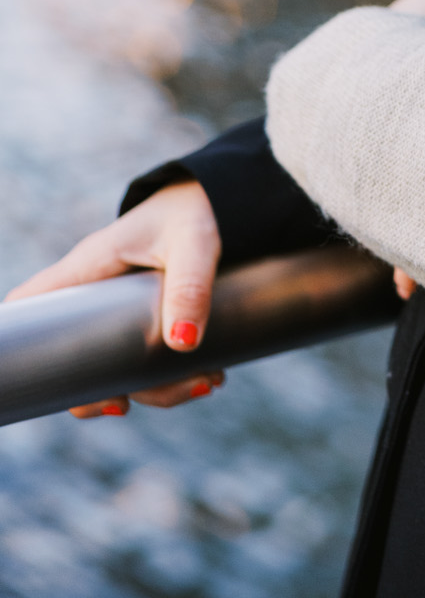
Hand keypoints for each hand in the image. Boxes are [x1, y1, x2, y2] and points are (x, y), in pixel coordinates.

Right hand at [4, 182, 224, 416]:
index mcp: (91, 267)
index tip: (51, 383)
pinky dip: (174, 374)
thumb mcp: (194, 242)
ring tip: (206, 383)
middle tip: (130, 404)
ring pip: (118, 365)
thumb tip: (182, 344)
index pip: (33, 305)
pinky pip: (147, 357)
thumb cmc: (197, 209)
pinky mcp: (147, 317)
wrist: (222, 198)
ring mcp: (121, 309)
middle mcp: (98, 292)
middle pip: (76, 356)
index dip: (24, 344)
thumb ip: (189, 286)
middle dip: (104, 390)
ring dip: (156, 387)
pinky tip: (211, 376)